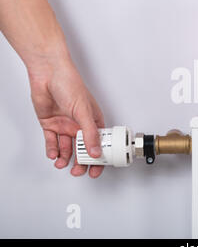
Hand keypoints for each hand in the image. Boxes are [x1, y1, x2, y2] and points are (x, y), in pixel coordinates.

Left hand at [28, 55, 104, 177]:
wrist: (48, 74)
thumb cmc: (70, 84)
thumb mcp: (83, 111)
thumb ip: (89, 133)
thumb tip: (96, 152)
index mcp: (94, 120)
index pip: (100, 143)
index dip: (100, 156)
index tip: (97, 168)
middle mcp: (80, 124)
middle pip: (83, 149)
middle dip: (81, 162)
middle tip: (79, 172)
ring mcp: (65, 125)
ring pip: (66, 148)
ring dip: (65, 158)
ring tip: (63, 164)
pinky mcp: (51, 124)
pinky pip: (52, 142)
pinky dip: (52, 150)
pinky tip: (53, 154)